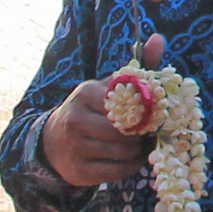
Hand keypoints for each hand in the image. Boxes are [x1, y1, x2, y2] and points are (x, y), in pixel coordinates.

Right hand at [41, 32, 169, 185]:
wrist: (53, 141)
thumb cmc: (92, 110)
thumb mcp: (108, 87)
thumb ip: (136, 67)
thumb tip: (159, 38)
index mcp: (85, 93)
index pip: (126, 103)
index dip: (145, 112)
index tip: (152, 115)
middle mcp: (76, 119)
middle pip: (125, 131)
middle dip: (142, 135)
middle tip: (150, 134)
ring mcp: (74, 147)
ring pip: (123, 153)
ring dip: (139, 152)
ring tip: (142, 146)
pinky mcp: (78, 172)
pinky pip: (117, 172)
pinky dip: (130, 167)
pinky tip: (131, 159)